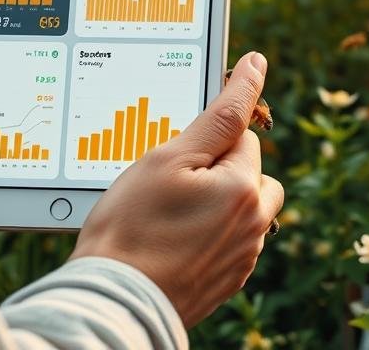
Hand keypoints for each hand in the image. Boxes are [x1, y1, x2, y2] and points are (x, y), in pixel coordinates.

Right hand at [72, 50, 283, 326]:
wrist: (112, 302)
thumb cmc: (131, 228)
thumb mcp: (169, 158)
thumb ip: (219, 115)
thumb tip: (256, 67)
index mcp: (244, 188)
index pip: (241, 131)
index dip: (216, 122)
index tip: (240, 79)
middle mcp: (254, 222)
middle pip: (249, 168)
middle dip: (220, 164)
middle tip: (173, 178)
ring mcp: (244, 254)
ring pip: (243, 204)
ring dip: (221, 197)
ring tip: (174, 208)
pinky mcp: (230, 277)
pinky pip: (233, 237)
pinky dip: (213, 229)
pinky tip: (176, 235)